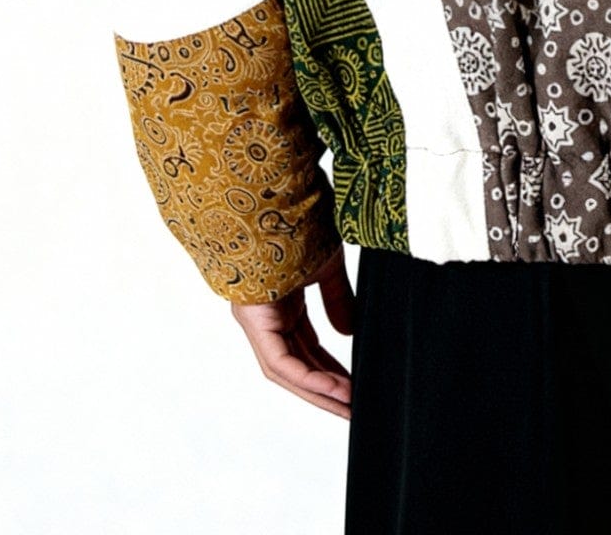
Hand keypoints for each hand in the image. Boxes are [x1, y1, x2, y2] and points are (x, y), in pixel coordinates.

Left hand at [230, 243, 355, 418]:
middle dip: (328, 390)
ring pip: (289, 371)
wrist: (274, 202)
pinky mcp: (255, 324)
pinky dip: (309, 378)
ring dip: (321, 392)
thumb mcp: (327, 268)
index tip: (356, 386)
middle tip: (355, 409)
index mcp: (281, 306)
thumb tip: (349, 332)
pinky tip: (337, 389)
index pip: (307, 349)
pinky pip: (282, 363)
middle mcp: (266, 320)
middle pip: (299, 366)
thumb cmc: (299, 226)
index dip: (332, 370)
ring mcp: (257, 323)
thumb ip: (337, 301)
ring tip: (350, 407)